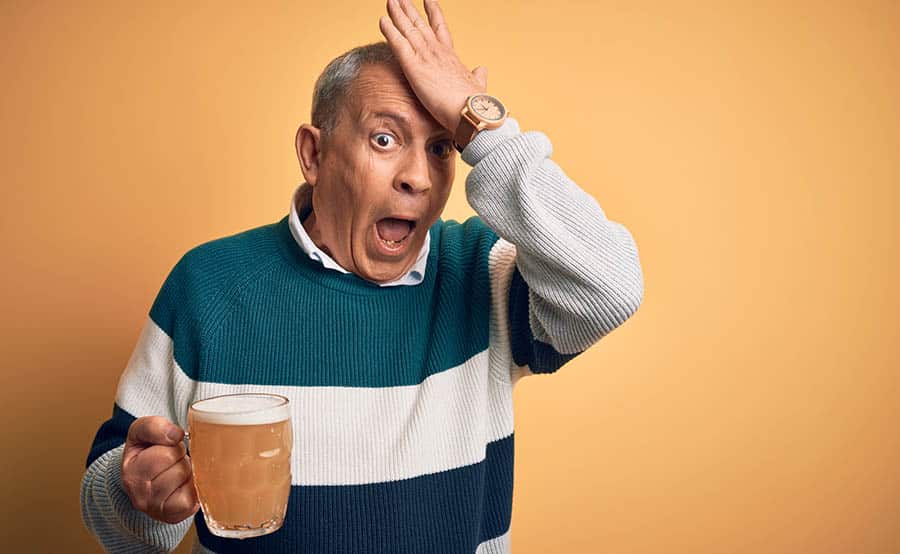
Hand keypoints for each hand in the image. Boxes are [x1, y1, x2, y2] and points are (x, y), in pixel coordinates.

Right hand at [121, 416, 198, 523]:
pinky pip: (193, 499)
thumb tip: (176, 434)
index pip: (167, 454)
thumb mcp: (141, 432)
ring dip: (187, 472)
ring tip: (175, 472)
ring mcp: (156, 509)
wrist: (142, 479)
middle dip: (181, 458)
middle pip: (180, 468)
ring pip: (188, 481)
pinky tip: (182, 485)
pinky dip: (193, 489)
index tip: (163, 446)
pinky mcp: (172, 517)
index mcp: (131, 472)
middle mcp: (140, 496)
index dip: (171, 445)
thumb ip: (154, 426)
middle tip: (171, 460)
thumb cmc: (145, 453)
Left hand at [379, 0, 488, 132]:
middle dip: (409, 10)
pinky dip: (389, 31)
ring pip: (408, 30)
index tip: (428, 0)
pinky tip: (382, 20)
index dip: (433, 13)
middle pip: (420, 24)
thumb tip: (482, 70)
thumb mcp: (477, 85)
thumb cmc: (474, 103)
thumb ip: (478, 76)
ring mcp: (426, 57)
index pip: (440, 29)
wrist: (470, 111)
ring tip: (390, 0)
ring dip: (397, 14)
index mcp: (451, 56)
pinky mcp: (414, 67)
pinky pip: (398, 44)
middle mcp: (438, 51)